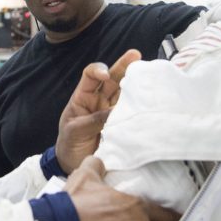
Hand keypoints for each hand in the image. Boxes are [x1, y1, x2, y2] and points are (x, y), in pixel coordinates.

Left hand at [55, 49, 140, 173]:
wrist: (73, 165)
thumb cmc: (69, 144)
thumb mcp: (75, 130)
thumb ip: (94, 120)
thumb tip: (116, 112)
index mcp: (83, 97)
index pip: (90, 75)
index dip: (98, 70)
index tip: (105, 74)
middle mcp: (100, 101)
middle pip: (113, 78)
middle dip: (124, 65)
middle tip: (136, 55)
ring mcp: (112, 111)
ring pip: (126, 93)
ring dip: (137, 84)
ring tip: (150, 76)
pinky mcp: (123, 124)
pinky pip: (133, 112)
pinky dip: (142, 106)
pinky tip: (151, 100)